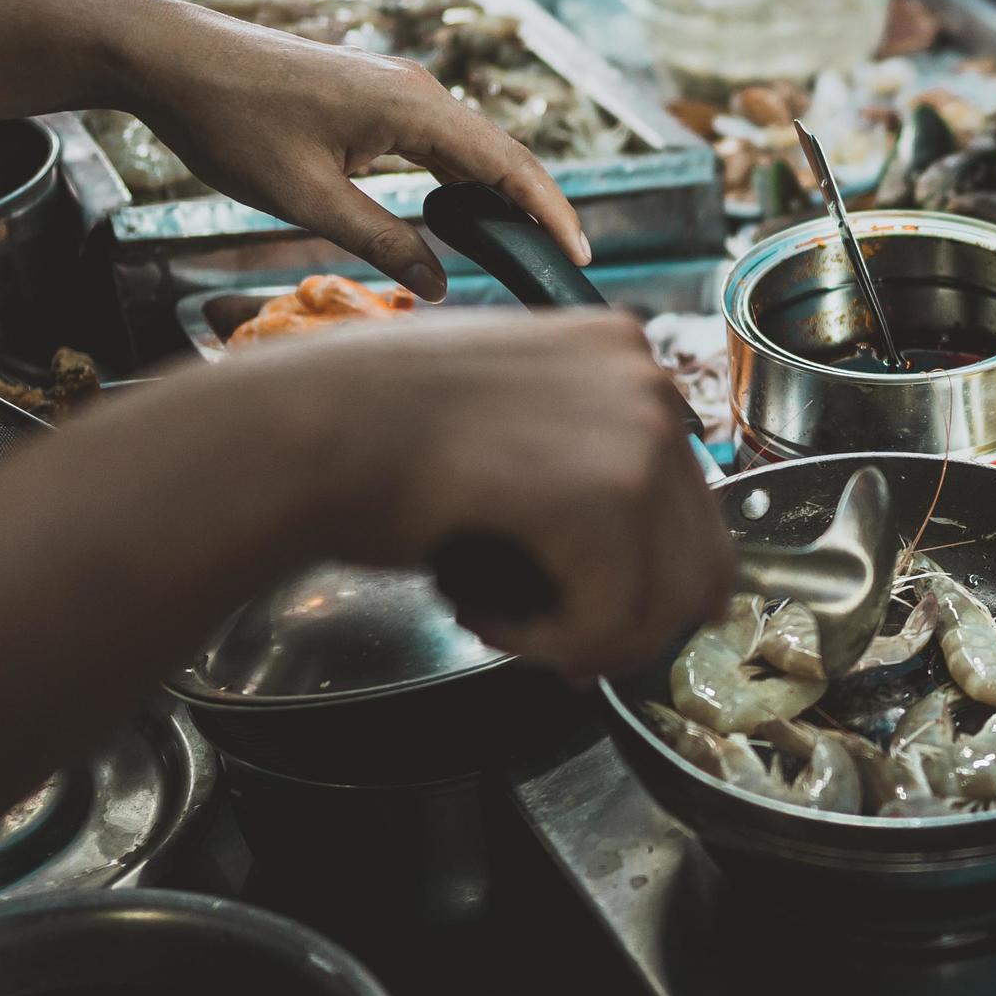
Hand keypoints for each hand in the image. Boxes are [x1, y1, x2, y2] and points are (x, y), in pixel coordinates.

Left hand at [109, 0, 592, 298]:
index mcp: (412, 109)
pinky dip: (463, 179)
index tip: (579, 252)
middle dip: (537, 208)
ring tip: (523, 247)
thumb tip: (438, 284)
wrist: (173, 57)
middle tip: (562, 261)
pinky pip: (440, 141)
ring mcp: (396, 89)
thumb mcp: (304, 198)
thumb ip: (379, 242)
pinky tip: (462, 214)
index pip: (507, 165)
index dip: (549, 211)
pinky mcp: (374, 96)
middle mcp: (417, 91)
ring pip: (471, 147)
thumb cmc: (232, 122)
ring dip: (500, 196)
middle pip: (501, 155)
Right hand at [237, 310, 732, 677]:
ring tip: (501, 617)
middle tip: (546, 635)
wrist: (295, 433)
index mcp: (622, 350)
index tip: (570, 598)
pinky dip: (548, 645)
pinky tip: (482, 609)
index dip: (635, 574)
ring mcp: (636, 435)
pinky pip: (611, 623)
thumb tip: (625, 544)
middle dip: (622, 617)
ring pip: (667, 604)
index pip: (689, 499)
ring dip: (585, 636)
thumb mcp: (499, 412)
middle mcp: (647, 380)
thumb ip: (573, 452)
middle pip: (699, 560)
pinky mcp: (606, 498)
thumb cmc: (365, 429)